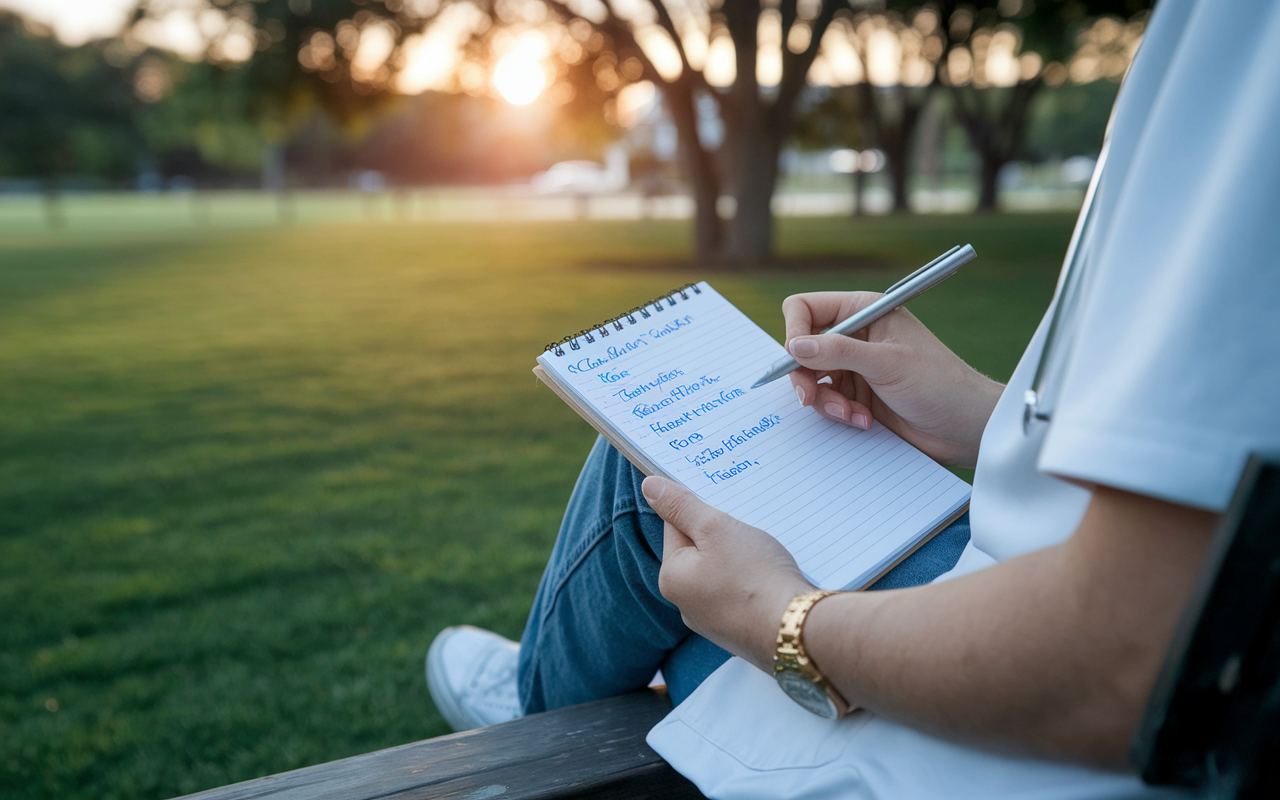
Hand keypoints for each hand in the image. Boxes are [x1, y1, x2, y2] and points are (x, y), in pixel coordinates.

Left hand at [643, 475, 814, 671]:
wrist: (795, 631)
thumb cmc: (754, 577)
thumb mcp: (715, 529)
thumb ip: (681, 506)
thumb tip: (650, 486)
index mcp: (671, 578)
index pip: (676, 527)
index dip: (699, 509)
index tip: (723, 501)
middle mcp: (686, 604)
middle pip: (699, 551)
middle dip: (722, 534)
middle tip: (749, 525)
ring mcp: (713, 621)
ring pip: (722, 572)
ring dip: (740, 557)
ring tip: (763, 551)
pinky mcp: (739, 630)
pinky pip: (739, 593)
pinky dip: (751, 581)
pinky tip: (770, 576)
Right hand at [783, 291, 1003, 466]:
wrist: (966, 426)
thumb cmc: (939, 384)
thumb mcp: (887, 364)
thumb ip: (838, 352)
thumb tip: (794, 346)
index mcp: (865, 312)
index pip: (806, 309)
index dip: (795, 331)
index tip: (797, 359)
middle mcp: (855, 336)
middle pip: (802, 348)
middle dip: (805, 375)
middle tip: (809, 397)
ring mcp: (855, 367)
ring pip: (811, 378)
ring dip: (825, 400)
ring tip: (851, 413)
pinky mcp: (858, 395)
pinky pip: (827, 401)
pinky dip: (839, 413)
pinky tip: (863, 421)